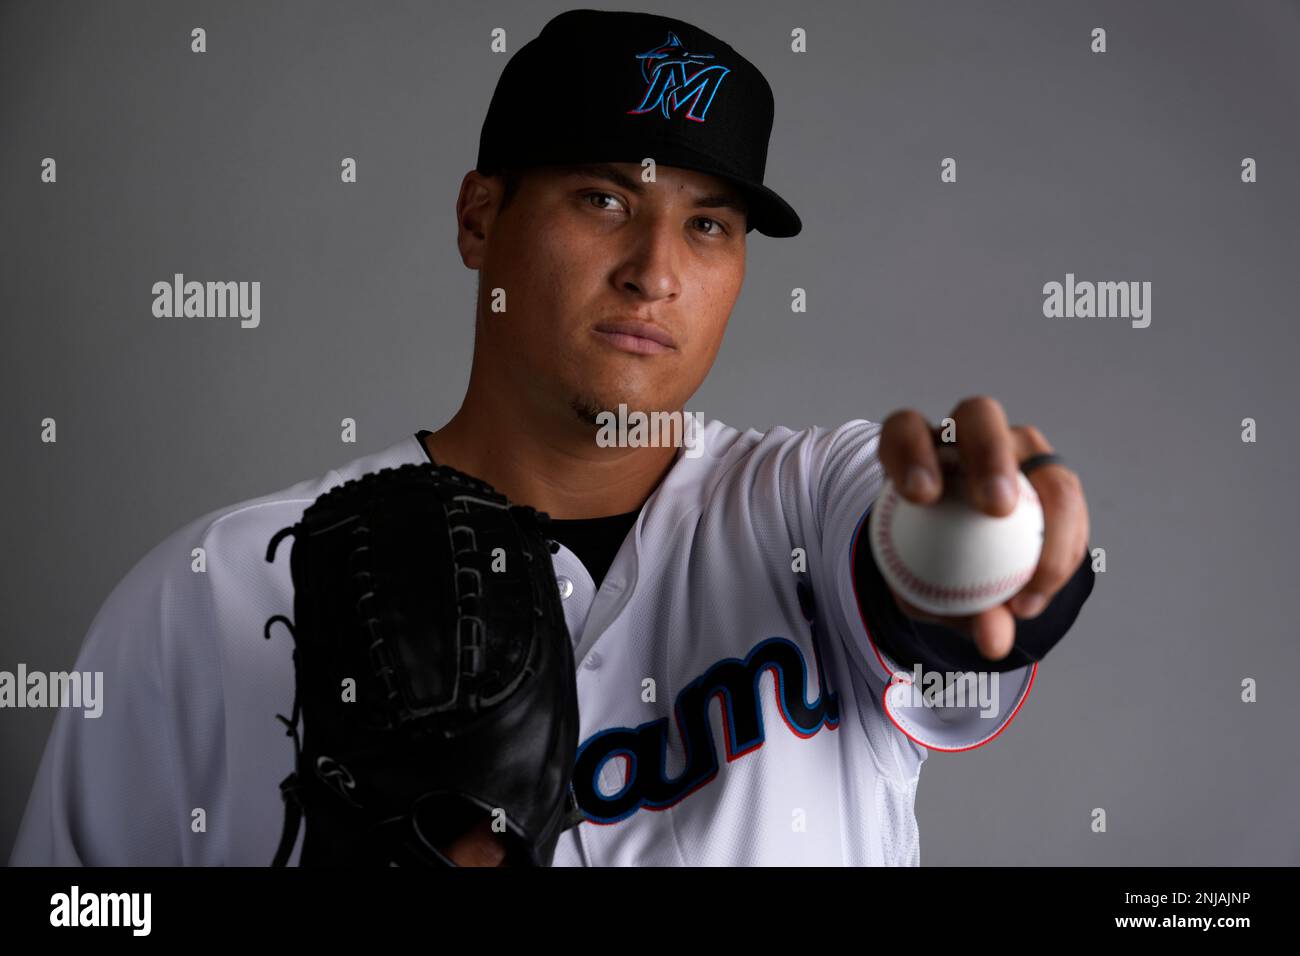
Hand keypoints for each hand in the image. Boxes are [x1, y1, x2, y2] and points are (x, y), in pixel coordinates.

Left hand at [878, 396, 1089, 661]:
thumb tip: (995, 639)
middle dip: (989, 455)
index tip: (921, 496)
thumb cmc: (926, 567)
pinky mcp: (1050, 472)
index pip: (905, 431)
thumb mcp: (928, 593)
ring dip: (1047, 511)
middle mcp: (965, 436)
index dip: (911, 452)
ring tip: (1037, 580)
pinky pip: (1068, 500)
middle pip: (978, 417)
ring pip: (1037, 455)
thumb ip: (954, 609)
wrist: (957, 564)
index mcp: (915, 449)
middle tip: (997, 508)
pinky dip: (1065, 545)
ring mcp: (1013, 447)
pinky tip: (1049, 588)